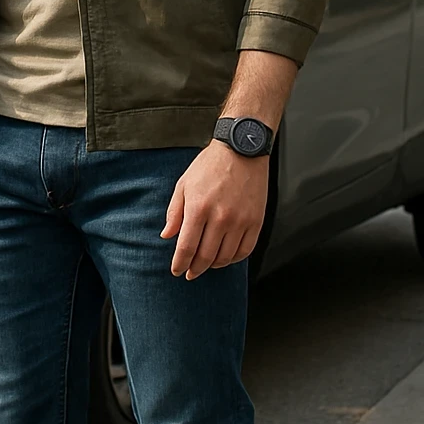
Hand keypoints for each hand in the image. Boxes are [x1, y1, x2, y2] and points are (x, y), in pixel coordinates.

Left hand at [162, 142, 268, 279]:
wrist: (241, 150)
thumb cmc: (210, 165)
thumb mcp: (184, 184)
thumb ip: (175, 212)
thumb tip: (167, 236)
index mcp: (198, 208)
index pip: (186, 248)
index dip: (180, 264)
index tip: (177, 271)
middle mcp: (220, 218)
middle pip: (205, 257)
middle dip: (195, 269)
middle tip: (190, 273)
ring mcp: (240, 221)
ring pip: (225, 257)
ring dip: (213, 266)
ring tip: (206, 265)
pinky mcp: (256, 221)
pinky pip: (245, 250)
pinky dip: (234, 259)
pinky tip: (226, 257)